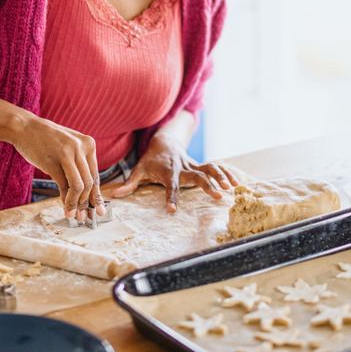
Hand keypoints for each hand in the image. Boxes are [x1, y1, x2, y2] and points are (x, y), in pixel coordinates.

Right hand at [9, 114, 102, 221]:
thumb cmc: (47, 140)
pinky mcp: (53, 162)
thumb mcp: (69, 147)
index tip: (99, 210)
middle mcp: (81, 147)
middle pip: (89, 183)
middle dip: (87, 204)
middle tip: (84, 218)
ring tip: (73, 215)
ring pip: (79, 186)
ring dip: (76, 204)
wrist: (24, 128)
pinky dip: (66, 200)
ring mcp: (68, 154)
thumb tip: (86, 194)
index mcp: (89, 144)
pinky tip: (65, 207)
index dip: (96, 195)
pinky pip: (64, 186)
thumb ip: (79, 166)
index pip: (96, 175)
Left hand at [107, 132, 239, 212]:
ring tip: (232, 189)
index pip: (170, 186)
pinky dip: (226, 174)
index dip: (171, 198)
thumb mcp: (138, 169)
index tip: (172, 210)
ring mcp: (194, 165)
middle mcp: (183, 168)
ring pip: (210, 169)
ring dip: (221, 177)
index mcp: (168, 172)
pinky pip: (215, 168)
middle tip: (217, 196)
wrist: (164, 140)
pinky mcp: (200, 165)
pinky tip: (236, 183)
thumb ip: (129, 183)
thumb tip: (114, 196)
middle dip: (207, 186)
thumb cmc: (150, 159)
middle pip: (197, 176)